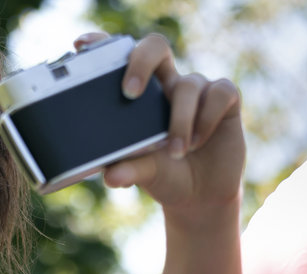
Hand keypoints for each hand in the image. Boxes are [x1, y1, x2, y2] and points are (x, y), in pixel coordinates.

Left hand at [74, 32, 244, 218]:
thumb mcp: (144, 173)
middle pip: (155, 46)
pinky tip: (199, 141)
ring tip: (177, 153)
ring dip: (180, 121)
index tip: (82, 45)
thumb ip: (129, 168)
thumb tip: (111, 175)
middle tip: (130, 92)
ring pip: (188, 85)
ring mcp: (196, 88)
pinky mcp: (224, 98)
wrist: (200, 196)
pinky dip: (207, 119)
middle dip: (141, 61)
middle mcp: (167, 84)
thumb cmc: (166, 176)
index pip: (123, 58)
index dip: (105, 44)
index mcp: (141, 95)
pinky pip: (219, 93)